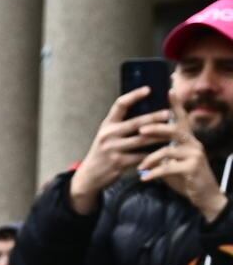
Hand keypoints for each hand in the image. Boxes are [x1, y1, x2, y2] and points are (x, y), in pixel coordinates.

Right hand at [71, 89, 166, 213]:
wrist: (89, 175)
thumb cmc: (104, 151)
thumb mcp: (107, 135)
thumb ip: (122, 124)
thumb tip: (146, 109)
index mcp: (107, 124)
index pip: (120, 105)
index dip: (134, 96)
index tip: (148, 89)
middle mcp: (108, 135)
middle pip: (136, 123)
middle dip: (154, 117)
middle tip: (169, 113)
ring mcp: (113, 149)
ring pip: (142, 140)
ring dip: (160, 136)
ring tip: (174, 132)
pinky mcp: (119, 163)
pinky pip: (141, 156)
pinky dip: (154, 153)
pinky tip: (165, 150)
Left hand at [140, 112, 230, 221]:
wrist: (204, 196)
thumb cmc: (185, 178)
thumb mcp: (172, 163)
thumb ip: (162, 154)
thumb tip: (145, 147)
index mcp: (188, 140)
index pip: (182, 119)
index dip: (177, 105)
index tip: (170, 90)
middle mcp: (194, 143)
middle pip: (175, 130)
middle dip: (157, 129)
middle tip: (140, 130)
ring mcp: (195, 155)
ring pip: (169, 150)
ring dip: (151, 158)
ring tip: (139, 166)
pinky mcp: (193, 168)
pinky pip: (170, 167)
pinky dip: (155, 172)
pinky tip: (144, 178)